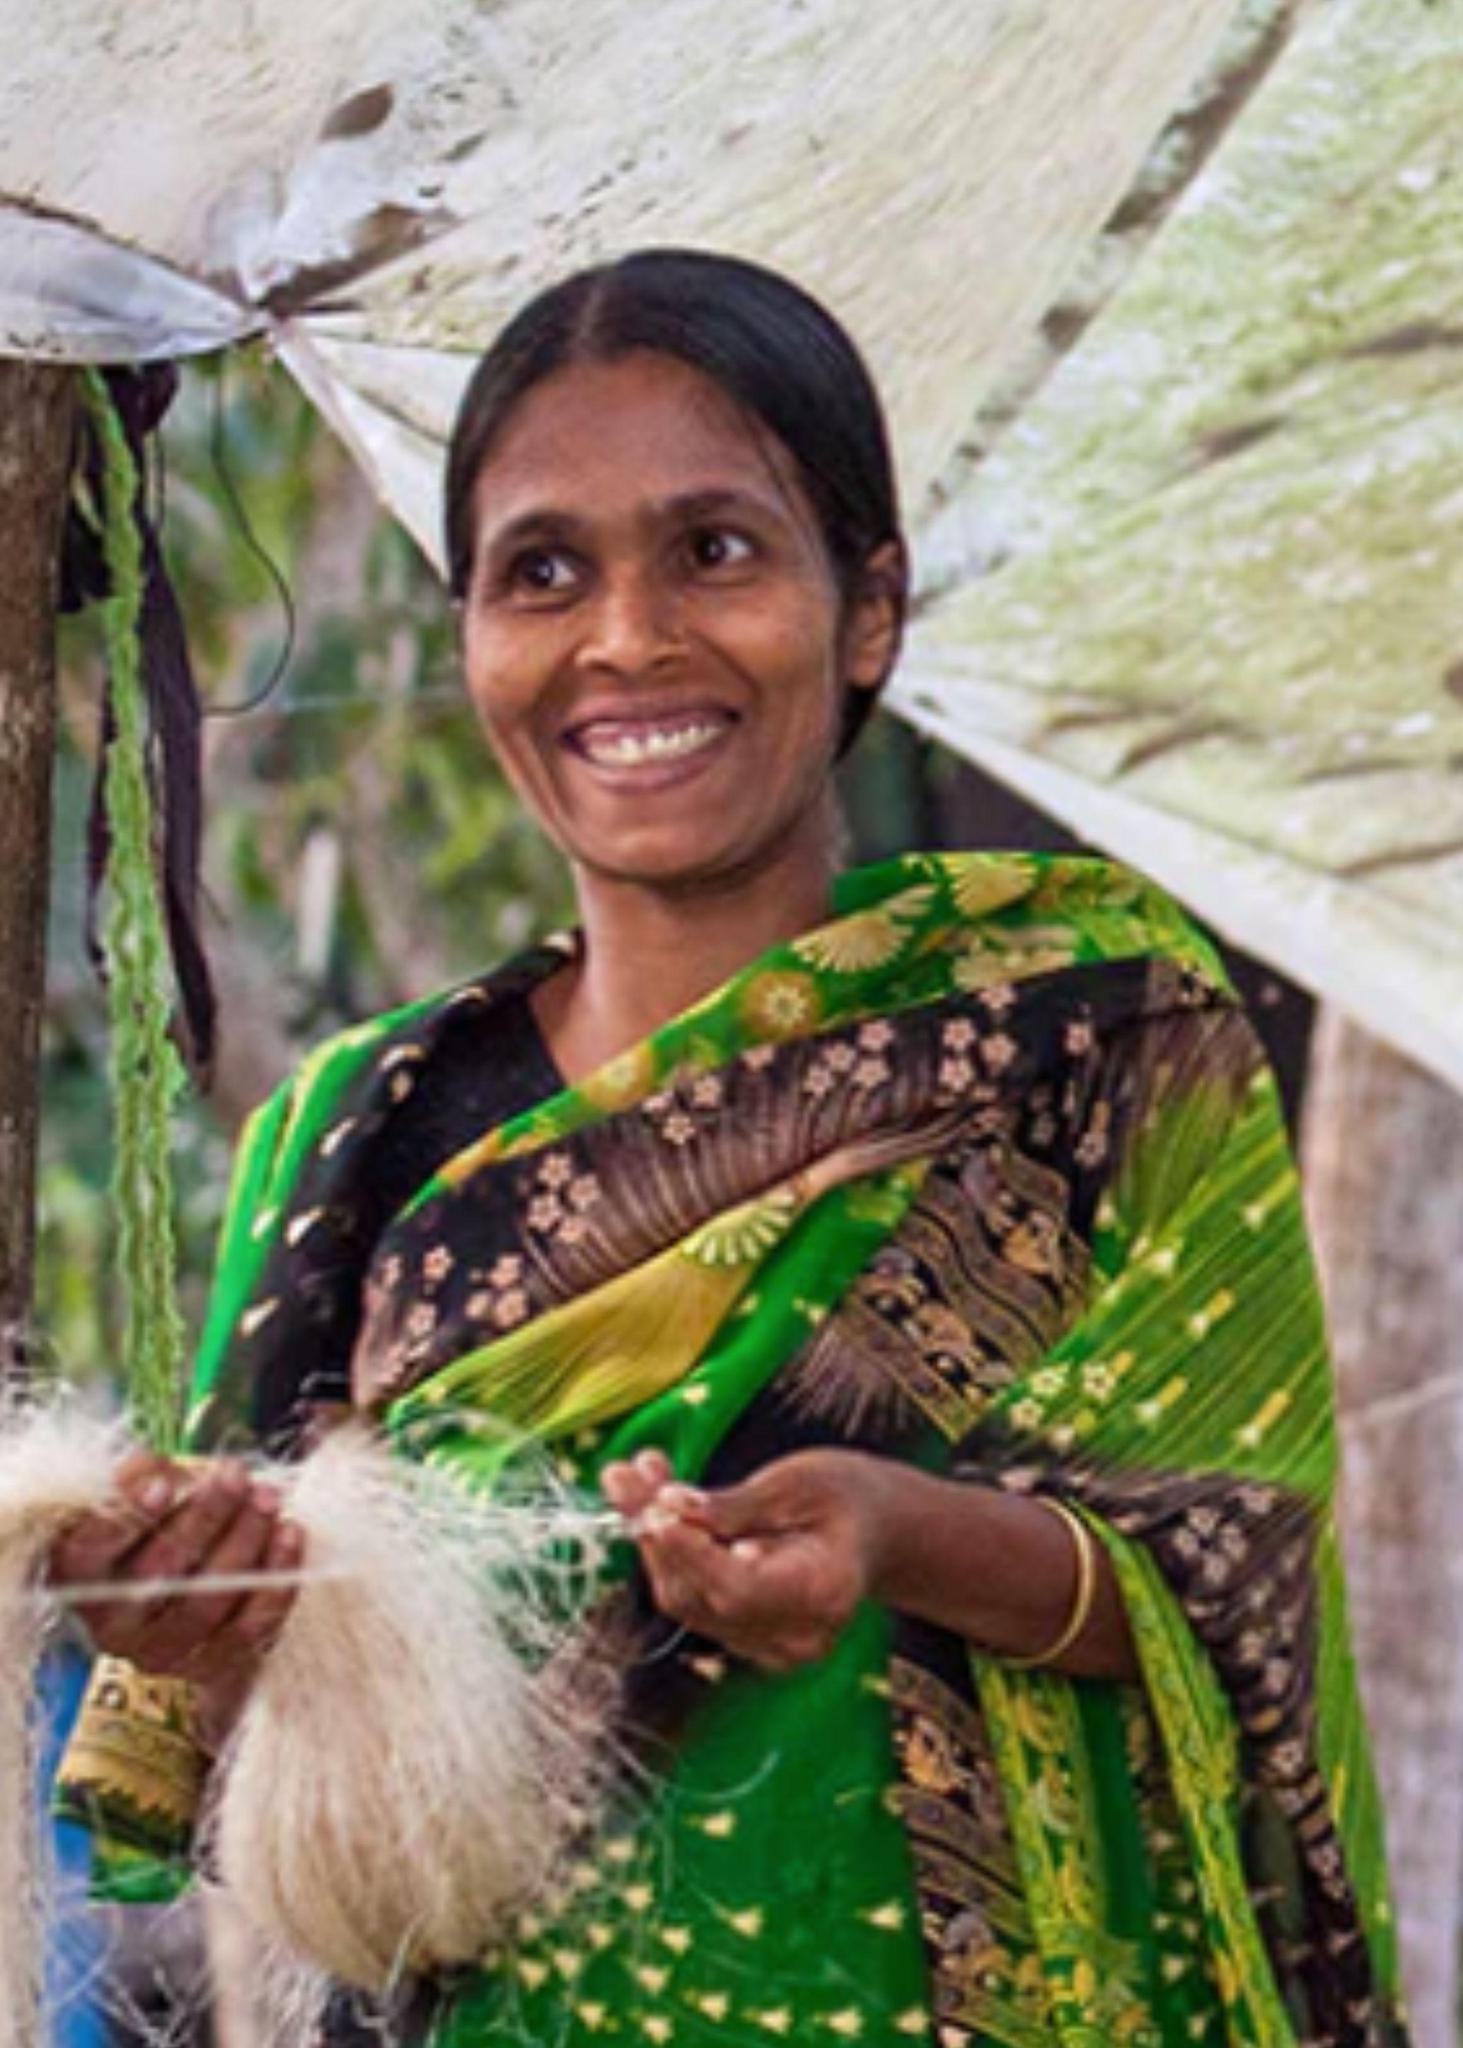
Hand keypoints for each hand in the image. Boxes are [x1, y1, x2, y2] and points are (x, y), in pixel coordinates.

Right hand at [48, 1451, 302, 1702]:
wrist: (187, 1580)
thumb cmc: (159, 1523)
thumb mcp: (141, 1491)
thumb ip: (146, 1476)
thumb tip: (168, 1478)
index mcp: (80, 1572)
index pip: (97, 1545)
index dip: (130, 1516)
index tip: (165, 1484)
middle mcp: (112, 1623)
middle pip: (160, 1571)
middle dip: (205, 1517)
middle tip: (236, 1476)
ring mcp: (160, 1651)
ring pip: (207, 1600)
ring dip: (246, 1542)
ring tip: (267, 1499)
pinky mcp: (208, 1666)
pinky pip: (248, 1628)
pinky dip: (275, 1579)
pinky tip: (290, 1535)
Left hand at [600, 1447, 892, 1671]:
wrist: (876, 1530)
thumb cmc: (846, 1496)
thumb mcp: (800, 1481)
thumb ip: (735, 1504)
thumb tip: (669, 1506)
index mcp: (823, 1594)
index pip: (738, 1588)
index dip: (689, 1551)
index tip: (651, 1506)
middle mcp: (797, 1636)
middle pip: (702, 1596)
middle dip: (654, 1533)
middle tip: (622, 1473)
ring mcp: (771, 1648)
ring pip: (687, 1601)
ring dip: (651, 1539)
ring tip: (632, 1477)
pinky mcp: (746, 1641)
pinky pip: (692, 1602)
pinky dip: (668, 1554)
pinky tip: (653, 1506)